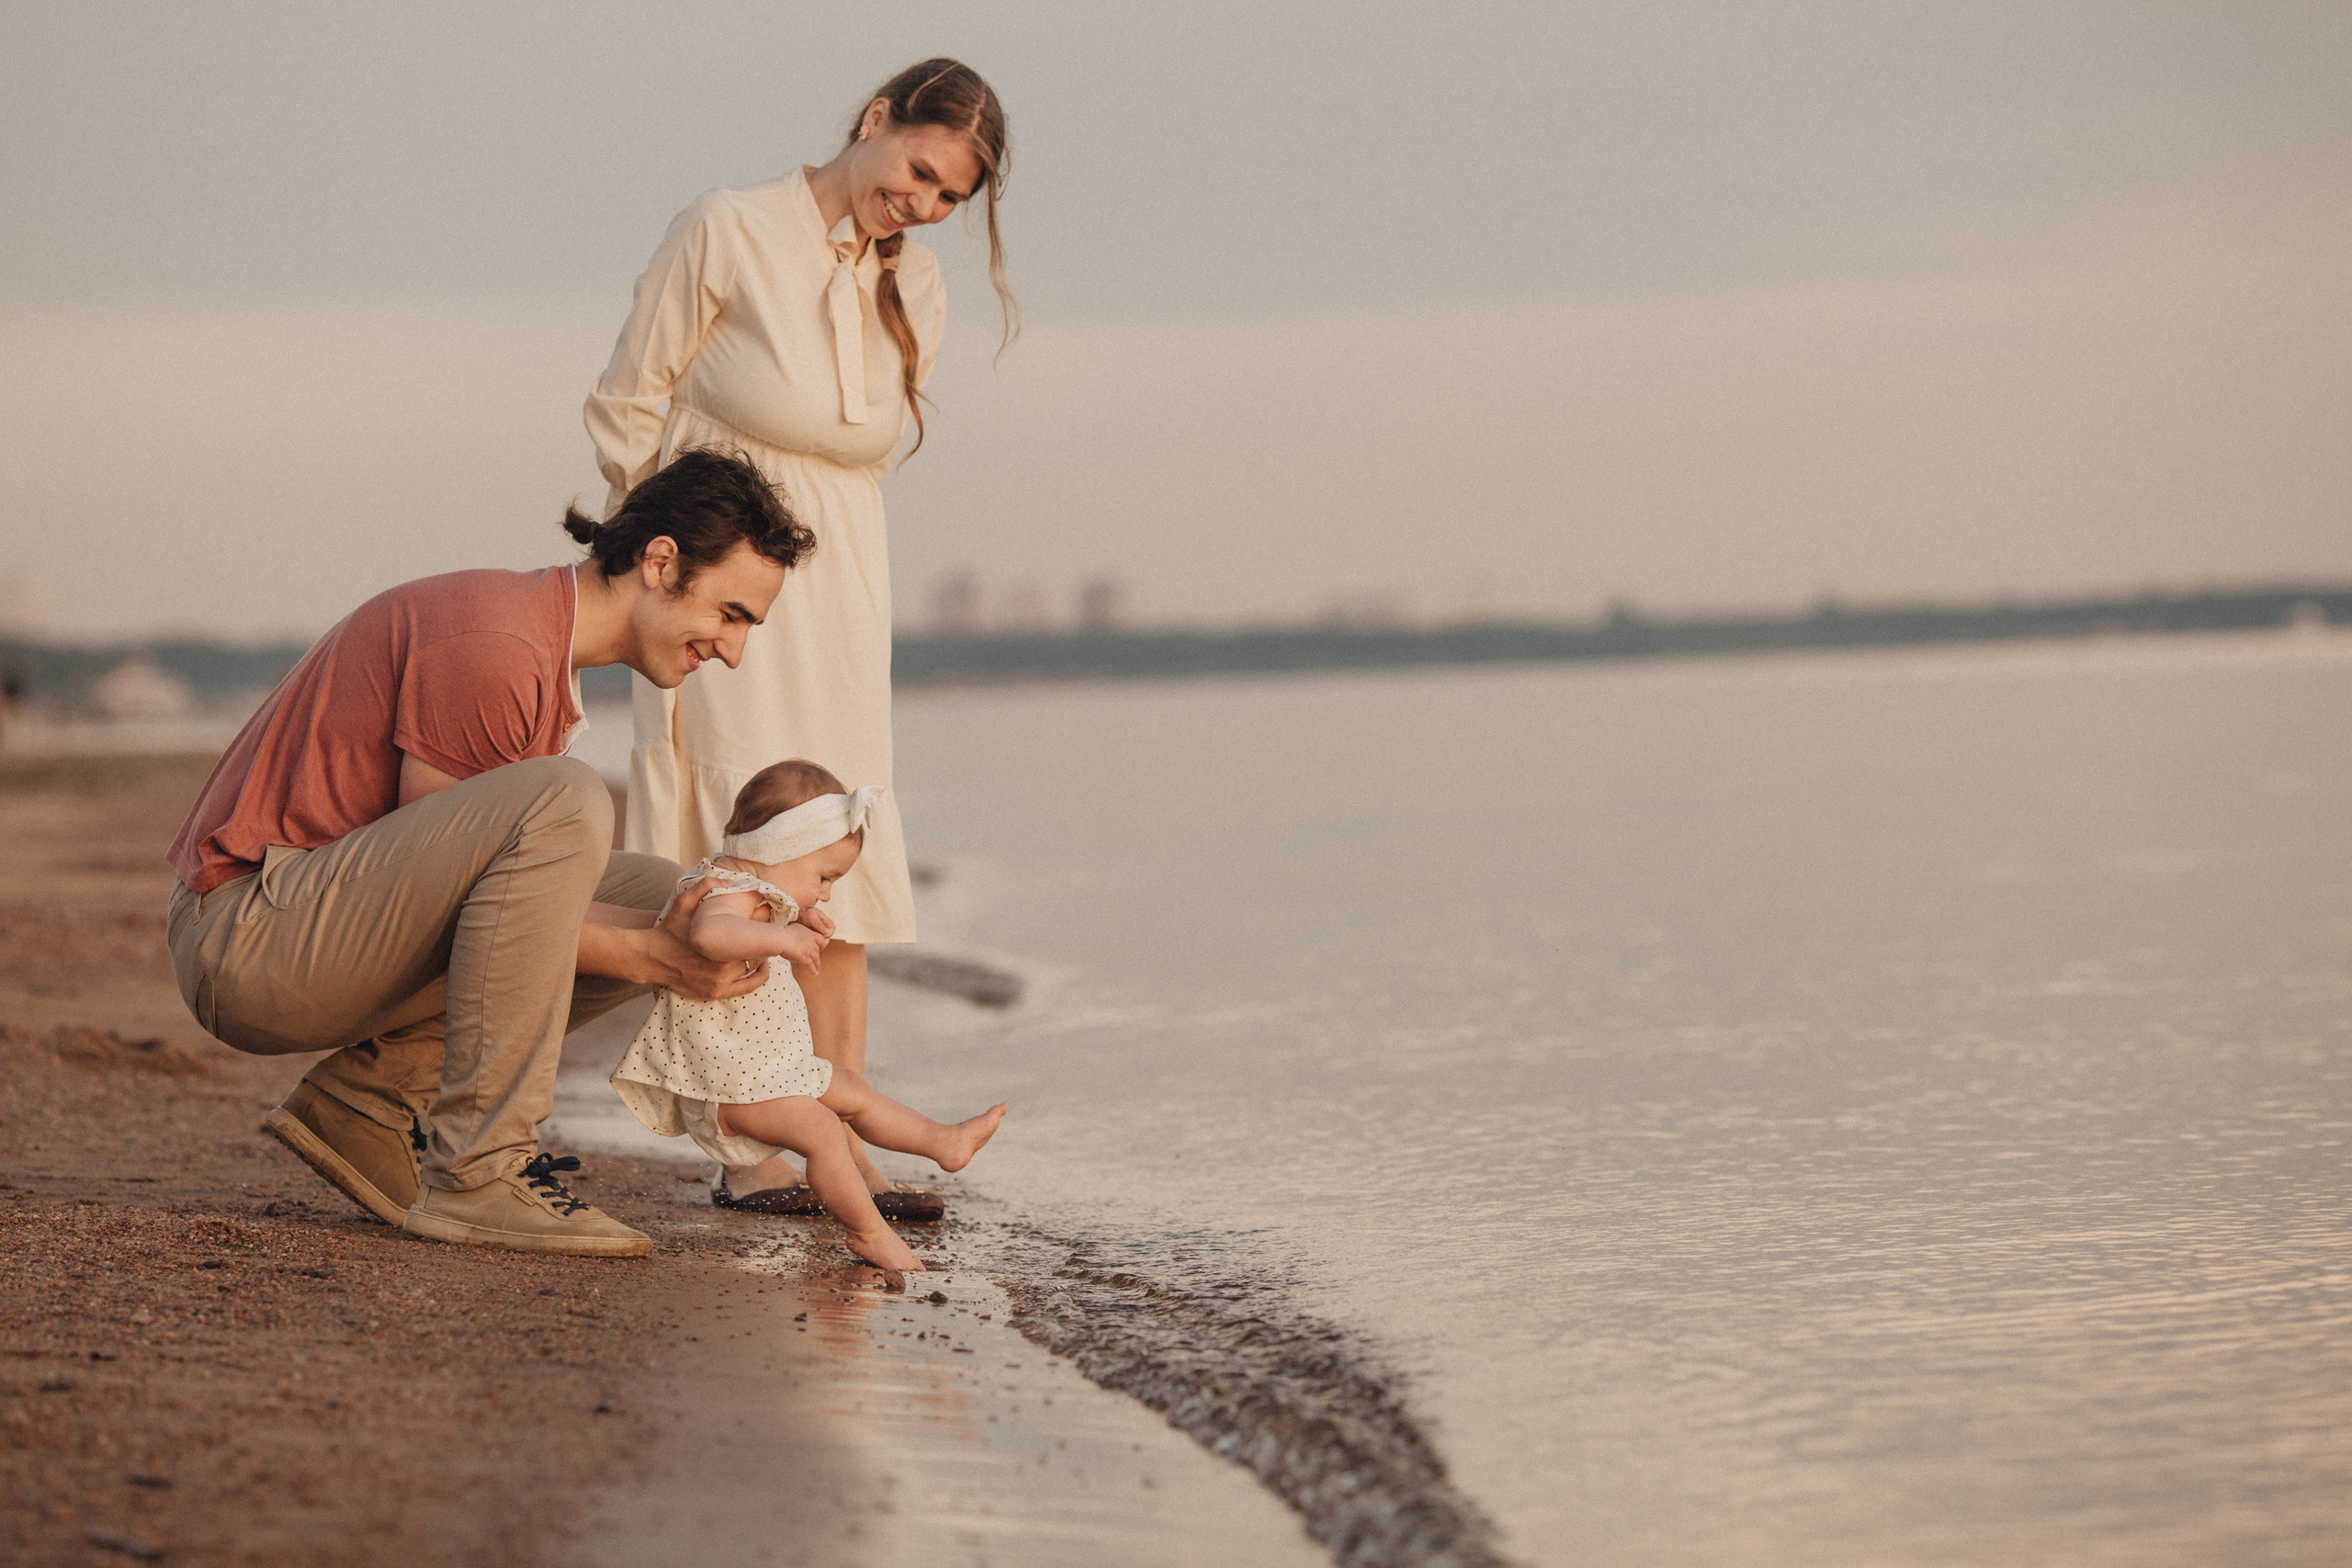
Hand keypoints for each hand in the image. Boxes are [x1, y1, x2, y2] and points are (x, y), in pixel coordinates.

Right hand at [644, 878, 768, 1000]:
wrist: (651, 958)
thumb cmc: (669, 929)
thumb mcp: (682, 902)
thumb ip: (704, 886)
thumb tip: (729, 882)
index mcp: (719, 947)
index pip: (753, 938)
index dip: (761, 929)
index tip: (761, 922)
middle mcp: (721, 968)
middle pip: (756, 955)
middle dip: (761, 944)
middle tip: (763, 935)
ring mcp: (718, 984)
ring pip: (754, 972)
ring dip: (760, 961)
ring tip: (761, 949)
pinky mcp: (714, 994)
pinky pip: (746, 988)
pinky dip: (757, 978)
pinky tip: (760, 968)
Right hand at [775, 921, 826, 974]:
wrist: (779, 938)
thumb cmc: (784, 933)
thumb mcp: (797, 928)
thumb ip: (802, 933)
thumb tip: (800, 937)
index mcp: (811, 934)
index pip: (822, 940)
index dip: (821, 945)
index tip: (819, 949)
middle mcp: (812, 942)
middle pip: (817, 951)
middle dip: (816, 956)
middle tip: (815, 960)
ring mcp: (809, 950)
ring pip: (816, 959)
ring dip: (817, 965)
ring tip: (817, 970)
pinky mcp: (804, 958)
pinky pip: (811, 966)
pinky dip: (813, 970)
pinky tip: (814, 973)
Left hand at [798, 905, 835, 941]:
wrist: (790, 914)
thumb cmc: (801, 912)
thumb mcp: (810, 916)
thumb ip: (819, 924)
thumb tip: (828, 932)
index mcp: (824, 919)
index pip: (832, 929)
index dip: (828, 934)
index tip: (821, 936)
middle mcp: (821, 926)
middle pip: (827, 936)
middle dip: (822, 941)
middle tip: (814, 943)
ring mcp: (816, 931)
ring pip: (821, 940)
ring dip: (816, 943)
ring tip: (808, 943)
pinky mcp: (810, 935)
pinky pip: (814, 942)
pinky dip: (811, 944)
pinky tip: (805, 943)